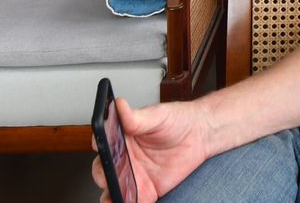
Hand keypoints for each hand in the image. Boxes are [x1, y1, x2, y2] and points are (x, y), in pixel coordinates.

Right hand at [91, 98, 211, 202]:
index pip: (102, 143)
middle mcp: (124, 158)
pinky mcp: (147, 190)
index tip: (102, 147)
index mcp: (122, 137)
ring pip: (114, 189)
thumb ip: (136, 116)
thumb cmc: (177, 120)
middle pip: (103, 170)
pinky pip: (134, 201)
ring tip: (116, 196)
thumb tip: (119, 105)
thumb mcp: (156, 115)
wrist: (200, 135)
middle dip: (103, 175)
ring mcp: (134, 175)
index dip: (99, 145)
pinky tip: (131, 202)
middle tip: (110, 175)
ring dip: (111, 195)